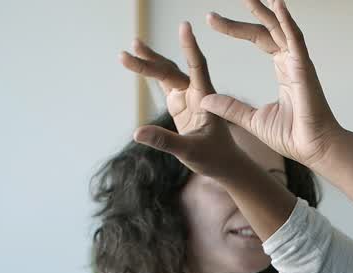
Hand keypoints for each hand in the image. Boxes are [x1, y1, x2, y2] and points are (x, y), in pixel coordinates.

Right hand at [120, 21, 244, 177]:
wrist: (223, 163)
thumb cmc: (214, 157)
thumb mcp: (190, 151)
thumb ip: (165, 141)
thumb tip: (137, 133)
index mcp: (206, 98)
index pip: (198, 67)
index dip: (190, 47)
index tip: (184, 27)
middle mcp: (196, 92)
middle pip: (172, 70)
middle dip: (151, 60)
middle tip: (131, 47)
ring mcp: (186, 96)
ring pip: (166, 74)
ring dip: (148, 63)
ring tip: (129, 50)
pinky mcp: (178, 103)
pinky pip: (163, 83)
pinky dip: (150, 73)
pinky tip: (136, 62)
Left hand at [202, 0, 350, 169]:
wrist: (314, 150)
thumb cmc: (293, 136)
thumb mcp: (252, 120)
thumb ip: (231, 107)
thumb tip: (205, 100)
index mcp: (283, 70)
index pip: (257, 39)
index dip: (236, 28)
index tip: (212, 20)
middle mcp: (292, 62)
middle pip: (267, 29)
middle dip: (246, 14)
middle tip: (220, 7)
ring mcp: (300, 63)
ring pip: (281, 28)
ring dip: (266, 10)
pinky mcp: (305, 69)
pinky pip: (296, 40)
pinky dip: (287, 21)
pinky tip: (278, 5)